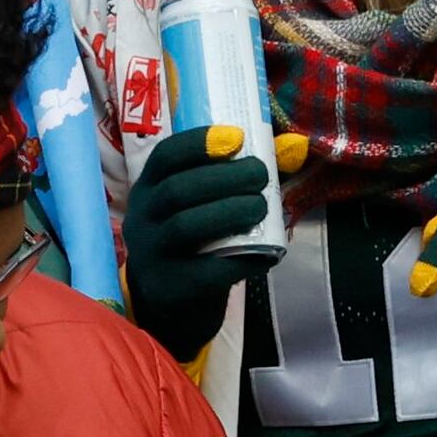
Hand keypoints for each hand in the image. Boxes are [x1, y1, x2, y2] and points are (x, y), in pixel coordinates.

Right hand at [120, 123, 296, 358]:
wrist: (173, 297)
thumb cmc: (198, 237)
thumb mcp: (203, 202)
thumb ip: (240, 174)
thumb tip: (293, 148)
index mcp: (150, 187)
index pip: (165, 156)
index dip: (200, 143)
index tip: (238, 139)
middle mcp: (142, 218)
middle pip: (178, 190)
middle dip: (225, 178)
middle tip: (261, 177)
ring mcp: (151, 254)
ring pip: (185, 226)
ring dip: (231, 212)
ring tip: (261, 208)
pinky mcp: (169, 288)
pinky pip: (206, 271)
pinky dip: (241, 260)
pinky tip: (266, 255)